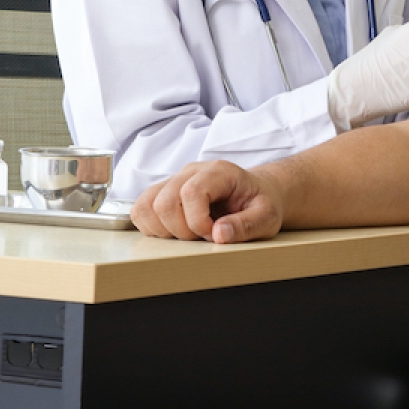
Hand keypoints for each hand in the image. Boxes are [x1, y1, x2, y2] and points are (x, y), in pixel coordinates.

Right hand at [131, 160, 283, 243]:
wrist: (257, 193)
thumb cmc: (261, 204)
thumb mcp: (267, 217)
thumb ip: (246, 225)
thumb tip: (219, 234)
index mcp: (219, 172)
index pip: (191, 192)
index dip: (197, 221)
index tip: (213, 234)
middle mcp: (192, 172)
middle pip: (164, 201)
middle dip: (181, 230)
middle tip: (202, 237)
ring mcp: (175, 180)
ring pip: (146, 205)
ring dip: (163, 229)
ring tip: (189, 234)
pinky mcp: (164, 192)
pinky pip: (141, 209)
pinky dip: (152, 227)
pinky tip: (175, 232)